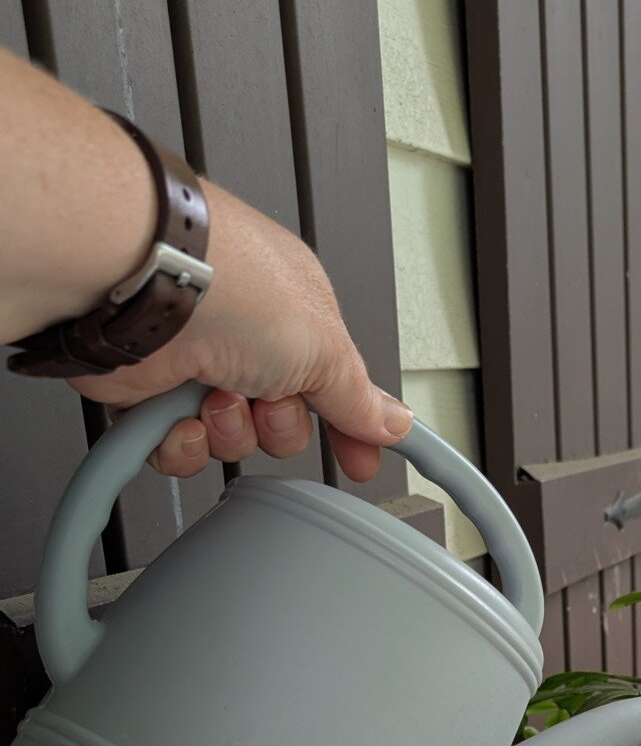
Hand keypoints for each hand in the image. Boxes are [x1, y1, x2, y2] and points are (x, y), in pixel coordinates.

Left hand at [73, 182, 411, 482]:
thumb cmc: (230, 284)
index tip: (361, 461)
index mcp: (297, 317)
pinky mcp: (149, 392)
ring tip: (214, 394)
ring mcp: (197, 363)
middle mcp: (247, 338)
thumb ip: (358, 397)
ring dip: (227, 430)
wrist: (139, 286)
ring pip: (232, 440)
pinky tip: (178, 414)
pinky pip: (179, 449)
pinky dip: (180, 443)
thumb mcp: (323, 348)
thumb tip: (394, 421)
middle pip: (283, 424)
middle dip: (276, 424)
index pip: (336, 386)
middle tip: (265, 397)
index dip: (350, 428)